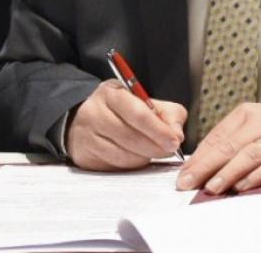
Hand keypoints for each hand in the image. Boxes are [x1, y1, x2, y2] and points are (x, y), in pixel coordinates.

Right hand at [67, 80, 186, 170]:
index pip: (137, 113)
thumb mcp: (147, 103)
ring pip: (122, 154)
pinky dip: (131, 165)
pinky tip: (137, 157)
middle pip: (129, 136)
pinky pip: (113, 166)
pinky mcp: (83, 156)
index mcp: (111, 93)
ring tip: (153, 152)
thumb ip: (168, 114)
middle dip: (155, 147)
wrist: (87, 120)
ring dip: (144, 157)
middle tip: (170, 151)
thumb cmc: (123, 111)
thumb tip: (177, 135)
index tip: (175, 141)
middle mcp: (94, 112)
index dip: (158, 130)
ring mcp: (85, 135)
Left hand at [177, 96, 260, 193]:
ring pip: (248, 157)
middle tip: (187, 182)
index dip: (198, 157)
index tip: (183, 174)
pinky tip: (241, 187)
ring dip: (228, 173)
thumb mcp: (256, 118)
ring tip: (211, 187)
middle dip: (205, 167)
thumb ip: (231, 136)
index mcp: (247, 114)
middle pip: (228, 146)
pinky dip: (255, 178)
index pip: (216, 137)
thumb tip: (203, 160)